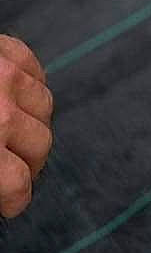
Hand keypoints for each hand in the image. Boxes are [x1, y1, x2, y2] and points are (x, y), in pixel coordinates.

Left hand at [0, 36, 52, 219]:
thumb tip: (5, 195)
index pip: (19, 183)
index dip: (16, 200)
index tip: (11, 206)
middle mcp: (1, 107)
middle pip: (40, 144)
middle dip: (27, 162)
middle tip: (13, 169)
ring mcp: (6, 72)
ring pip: (44, 106)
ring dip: (31, 123)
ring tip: (12, 133)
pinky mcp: (5, 47)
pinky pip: (36, 70)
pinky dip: (30, 86)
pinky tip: (14, 98)